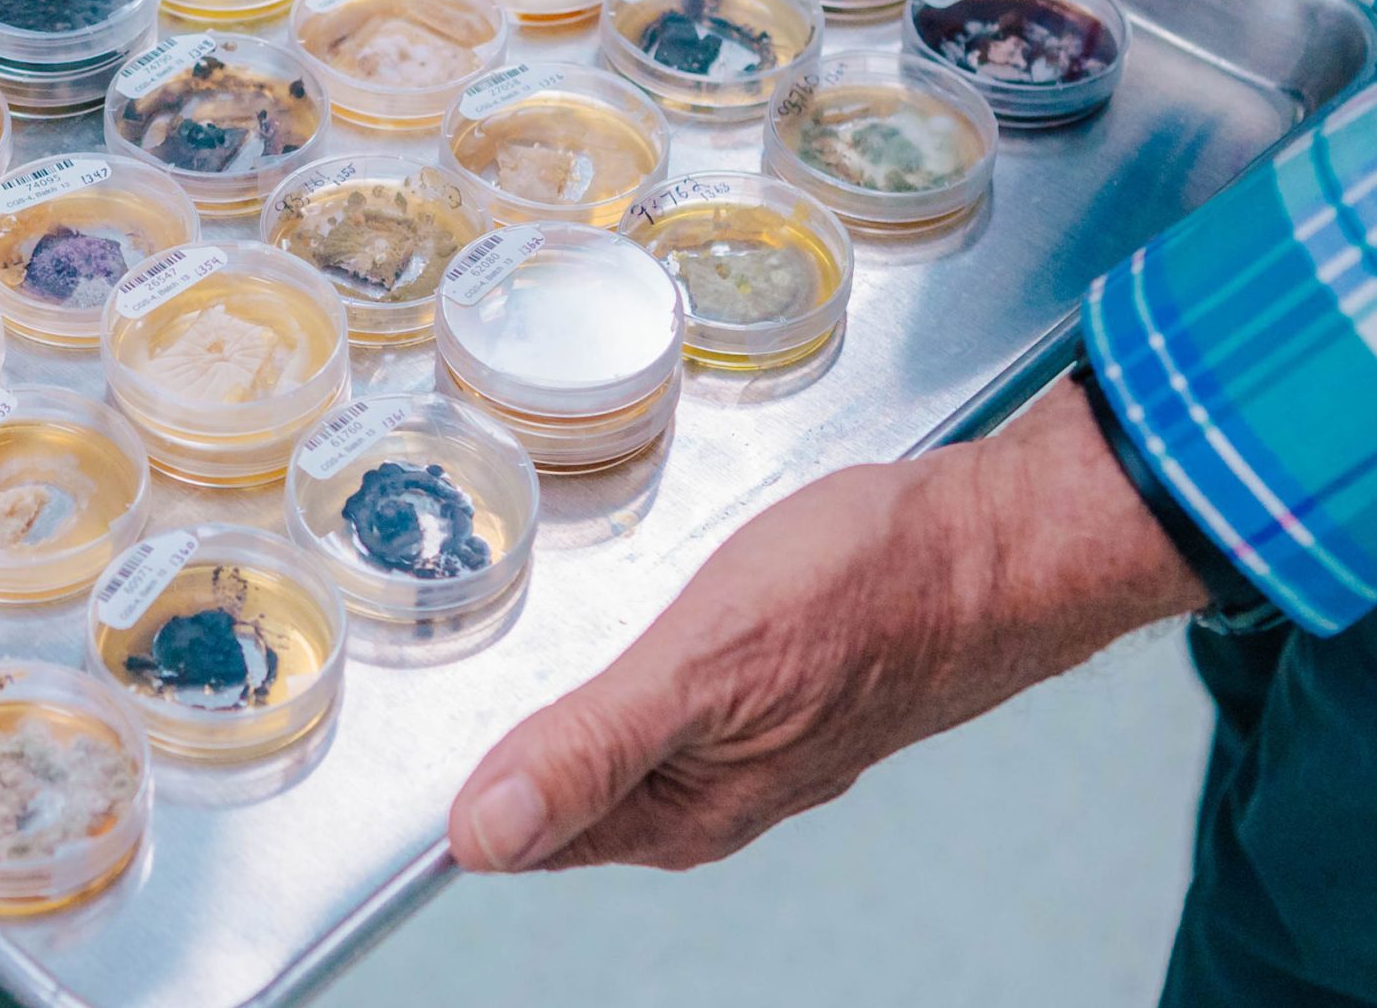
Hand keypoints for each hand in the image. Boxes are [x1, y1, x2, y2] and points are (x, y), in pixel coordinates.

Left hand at [449, 376, 1210, 872]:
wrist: (998, 540)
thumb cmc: (868, 590)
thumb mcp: (702, 663)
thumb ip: (588, 748)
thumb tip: (479, 836)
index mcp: (681, 813)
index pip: (522, 836)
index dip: (455, 797)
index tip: (378, 755)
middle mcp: (709, 792)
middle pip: (560, 791)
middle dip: (494, 750)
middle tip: (411, 683)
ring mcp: (746, 740)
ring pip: (612, 741)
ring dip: (554, 711)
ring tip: (480, 665)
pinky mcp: (775, 686)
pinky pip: (664, 699)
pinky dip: (618, 670)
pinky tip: (603, 635)